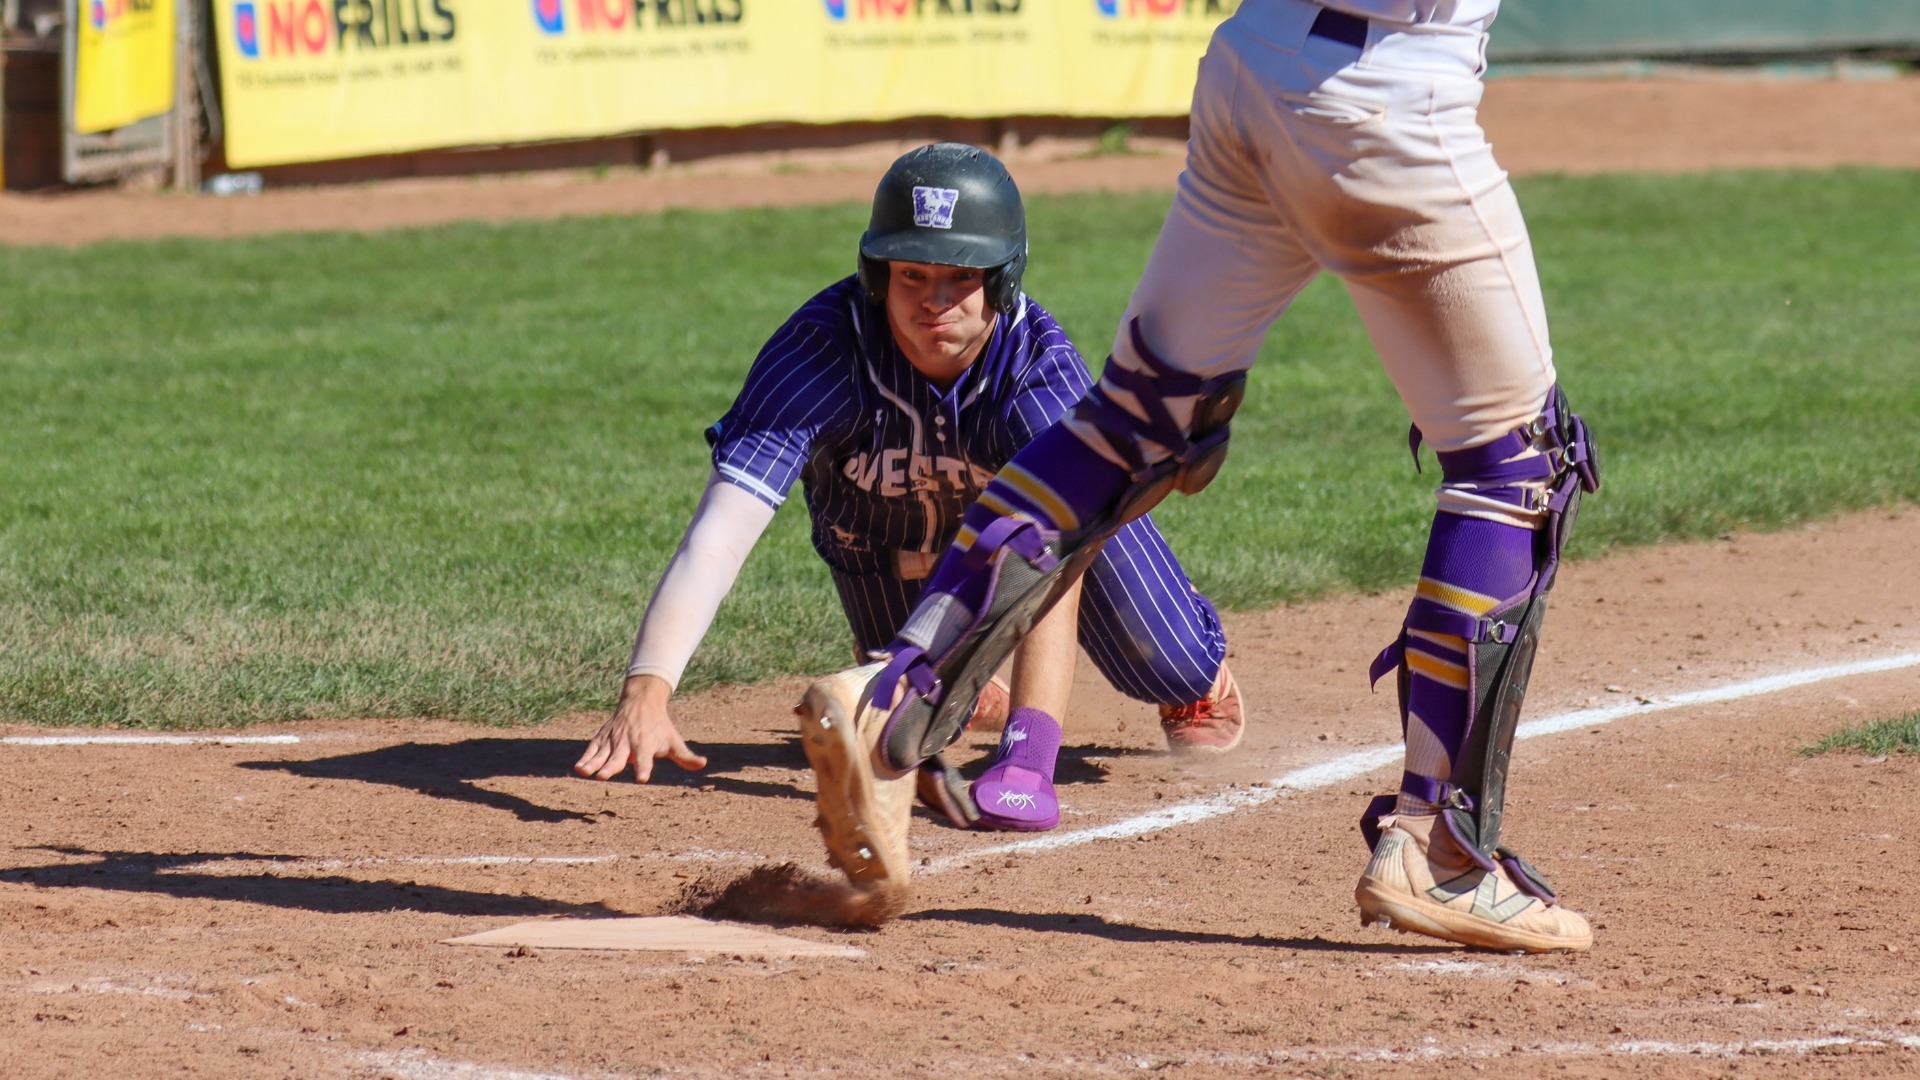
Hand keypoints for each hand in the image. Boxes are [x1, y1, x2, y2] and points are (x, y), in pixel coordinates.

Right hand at [573, 674, 708, 781]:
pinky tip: (578, 769)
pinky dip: (585, 757)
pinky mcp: (603, 737)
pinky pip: (593, 748)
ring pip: (602, 753)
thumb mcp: (673, 739)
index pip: (645, 758)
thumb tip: (703, 765)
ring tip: (585, 773)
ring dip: (593, 763)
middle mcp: (627, 741)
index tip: (642, 778)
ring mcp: (613, 739)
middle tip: (604, 777)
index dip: (644, 767)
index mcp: (646, 743)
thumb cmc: (660, 726)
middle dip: (612, 766)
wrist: (641, 700)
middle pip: (618, 756)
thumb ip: (685, 756)